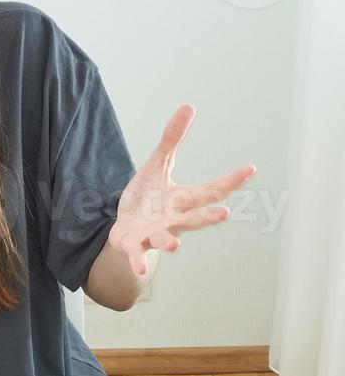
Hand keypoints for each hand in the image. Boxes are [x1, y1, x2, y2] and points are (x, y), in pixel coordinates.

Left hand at [109, 104, 255, 275]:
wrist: (125, 230)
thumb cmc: (148, 199)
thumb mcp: (157, 165)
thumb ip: (172, 139)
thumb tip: (189, 106)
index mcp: (183, 201)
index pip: (210, 191)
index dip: (230, 181)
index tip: (250, 169)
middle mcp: (174, 220)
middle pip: (195, 218)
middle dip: (209, 217)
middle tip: (224, 212)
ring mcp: (155, 234)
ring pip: (165, 239)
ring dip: (169, 242)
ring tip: (175, 245)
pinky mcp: (134, 244)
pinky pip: (137, 254)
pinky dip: (138, 261)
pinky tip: (138, 269)